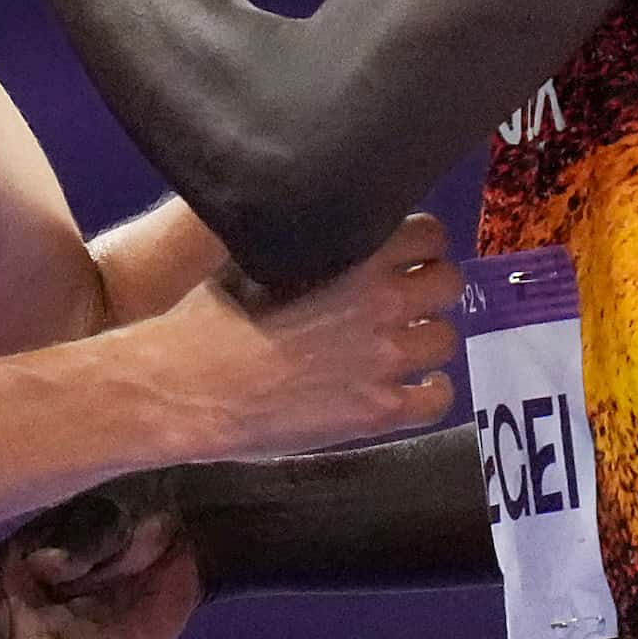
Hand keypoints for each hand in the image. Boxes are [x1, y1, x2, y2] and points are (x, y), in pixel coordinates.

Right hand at [135, 213, 460, 462]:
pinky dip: (434, 391)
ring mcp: (385, 360)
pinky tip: (417, 386)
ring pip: (446, 338)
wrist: (189, 389)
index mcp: (354, 256)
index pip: (428, 234)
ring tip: (407, 343)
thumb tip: (315, 227)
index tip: (406, 255)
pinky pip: (438, 399)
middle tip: (411, 298)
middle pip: (449, 283)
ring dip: (428, 338)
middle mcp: (381, 303)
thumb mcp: (253, 257)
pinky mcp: (379, 412)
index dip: (421, 245)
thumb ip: (302, 242)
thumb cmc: (209, 320)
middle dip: (432, 287)